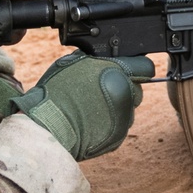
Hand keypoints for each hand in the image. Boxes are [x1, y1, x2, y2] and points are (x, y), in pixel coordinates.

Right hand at [0, 51, 154, 159]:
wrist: (48, 126)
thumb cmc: (56, 92)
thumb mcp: (73, 63)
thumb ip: (95, 59)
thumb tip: (102, 57)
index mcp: (118, 72)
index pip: (144, 66)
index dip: (135, 68)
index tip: (127, 71)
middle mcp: (126, 94)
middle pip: (137, 89)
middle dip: (124, 88)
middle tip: (101, 90)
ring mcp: (124, 117)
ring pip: (128, 109)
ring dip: (116, 107)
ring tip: (92, 107)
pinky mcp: (118, 136)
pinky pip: (119, 126)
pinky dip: (109, 123)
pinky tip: (90, 121)